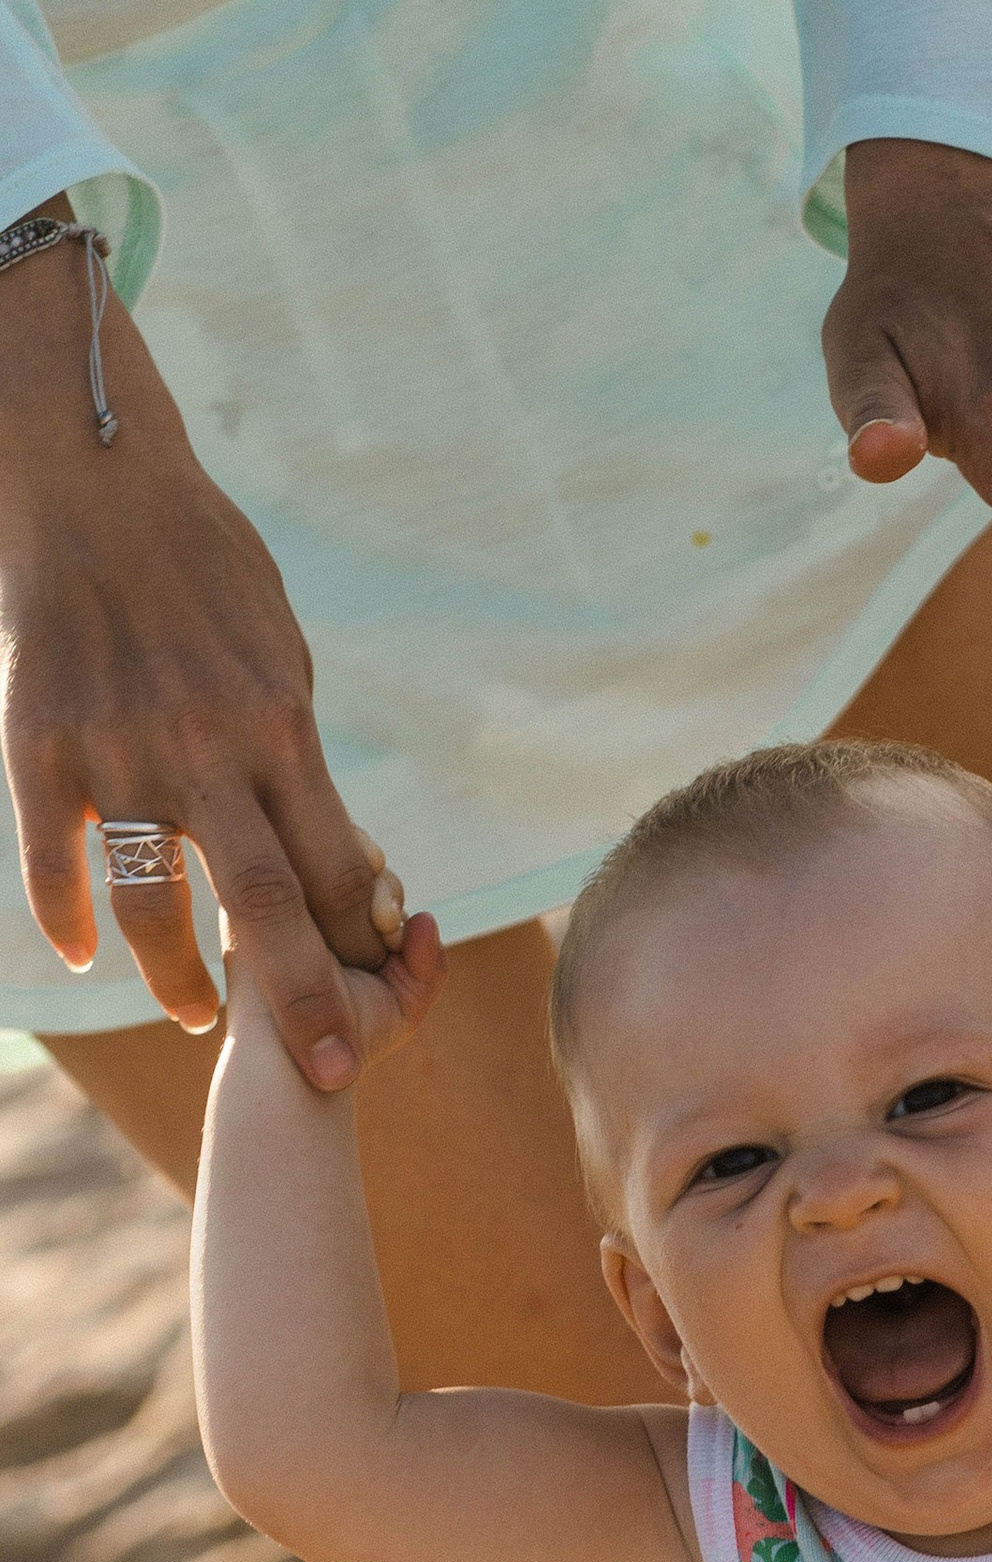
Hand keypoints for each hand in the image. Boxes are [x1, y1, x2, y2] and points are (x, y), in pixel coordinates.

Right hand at [0, 218, 403, 1089]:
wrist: (92, 482)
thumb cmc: (206, 566)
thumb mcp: (279, 654)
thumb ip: (299, 758)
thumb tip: (347, 854)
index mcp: (276, 726)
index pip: (337, 864)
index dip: (365, 937)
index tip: (382, 982)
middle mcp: (202, 749)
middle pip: (265, 905)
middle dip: (305, 1002)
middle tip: (333, 1078)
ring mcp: (114, 752)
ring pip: (151, 906)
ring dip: (176, 978)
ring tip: (195, 1017)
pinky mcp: (39, 746)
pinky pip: (53, 859)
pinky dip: (66, 917)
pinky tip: (82, 954)